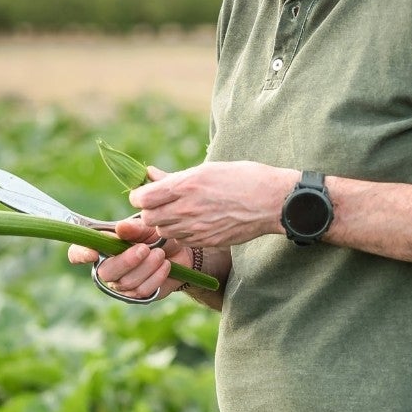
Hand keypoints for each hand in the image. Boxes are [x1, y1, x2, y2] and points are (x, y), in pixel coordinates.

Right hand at [66, 201, 188, 301]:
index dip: (80, 254)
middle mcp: (107, 268)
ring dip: (147, 267)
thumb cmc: (156, 236)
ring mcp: (121, 285)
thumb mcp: (147, 228)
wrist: (179, 252)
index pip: (78, 253)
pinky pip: (142, 291)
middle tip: (145, 248)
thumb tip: (121, 228)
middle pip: (105, 272)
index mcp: (102, 247)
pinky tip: (165, 265)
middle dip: (126, 261)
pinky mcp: (137, 295)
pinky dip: (156, 276)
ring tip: (160, 254)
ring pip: (127, 283)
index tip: (93, 253)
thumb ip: (134, 228)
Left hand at [130, 161, 293, 247]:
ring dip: (165, 223)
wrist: (272, 201)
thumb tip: (149, 173)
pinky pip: (182, 240)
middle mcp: (187, 208)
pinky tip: (194, 223)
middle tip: (161, 204)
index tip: (146, 193)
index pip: (143, 198)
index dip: (140, 196)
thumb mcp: (207, 170)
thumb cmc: (242, 177)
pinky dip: (181, 233)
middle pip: (148, 218)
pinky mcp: (207, 241)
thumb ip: (174, 177)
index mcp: (186, 185)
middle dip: (150, 211)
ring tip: (179, 213)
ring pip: (163, 232)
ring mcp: (197, 228)